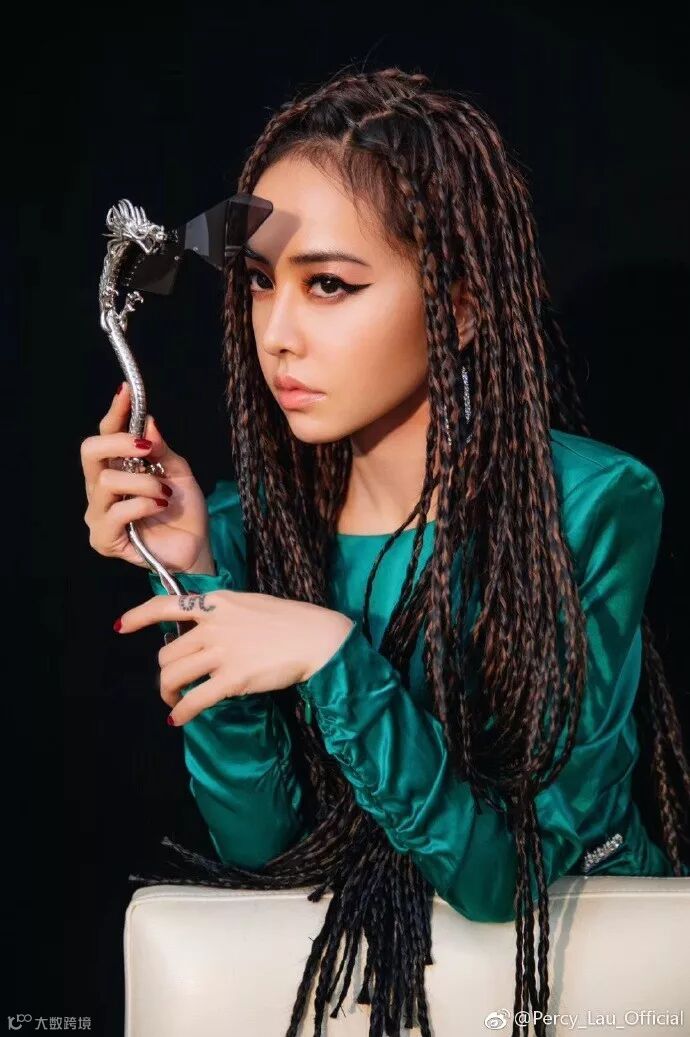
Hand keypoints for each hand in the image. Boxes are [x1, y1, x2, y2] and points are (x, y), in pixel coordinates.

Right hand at [81, 382, 213, 572]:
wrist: (195, 548)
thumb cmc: (184, 511)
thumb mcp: (179, 472)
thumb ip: (162, 449)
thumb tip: (148, 422)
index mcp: (117, 469)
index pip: (105, 435)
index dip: (115, 413)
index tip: (127, 392)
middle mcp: (101, 489)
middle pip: (90, 452)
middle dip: (120, 443)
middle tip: (148, 448)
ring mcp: (99, 514)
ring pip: (107, 482)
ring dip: (143, 482)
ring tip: (165, 493)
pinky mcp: (103, 539)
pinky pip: (116, 512)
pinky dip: (142, 505)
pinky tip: (159, 507)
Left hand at [115, 589, 354, 724]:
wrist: (318, 637)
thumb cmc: (291, 621)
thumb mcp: (251, 604)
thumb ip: (224, 615)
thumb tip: (204, 634)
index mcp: (217, 603)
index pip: (166, 604)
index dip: (139, 616)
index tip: (121, 627)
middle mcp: (213, 625)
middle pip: (168, 652)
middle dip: (165, 673)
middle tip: (173, 685)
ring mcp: (222, 651)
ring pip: (173, 675)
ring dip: (169, 692)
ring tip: (176, 701)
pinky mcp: (233, 678)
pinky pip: (195, 699)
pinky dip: (182, 712)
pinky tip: (180, 719)